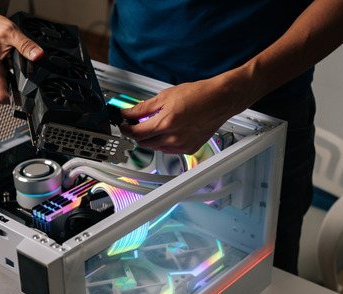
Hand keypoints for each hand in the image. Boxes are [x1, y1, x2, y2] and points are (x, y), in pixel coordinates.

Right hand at [0, 2, 42, 103]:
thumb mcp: (12, 33)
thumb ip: (26, 46)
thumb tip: (38, 55)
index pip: (1, 97)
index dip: (14, 100)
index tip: (25, 99)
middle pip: (1, 92)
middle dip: (13, 89)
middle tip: (23, 78)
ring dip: (7, 81)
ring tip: (14, 69)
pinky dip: (3, 75)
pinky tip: (9, 65)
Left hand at [119, 76, 246, 154]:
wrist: (220, 99)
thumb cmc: (198, 94)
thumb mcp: (165, 96)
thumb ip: (143, 107)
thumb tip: (128, 113)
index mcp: (166, 123)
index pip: (137, 133)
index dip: (126, 129)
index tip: (123, 124)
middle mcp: (174, 138)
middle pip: (144, 143)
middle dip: (137, 133)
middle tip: (135, 122)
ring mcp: (182, 146)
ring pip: (156, 147)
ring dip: (150, 138)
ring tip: (155, 123)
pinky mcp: (189, 149)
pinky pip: (169, 149)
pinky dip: (163, 141)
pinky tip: (168, 130)